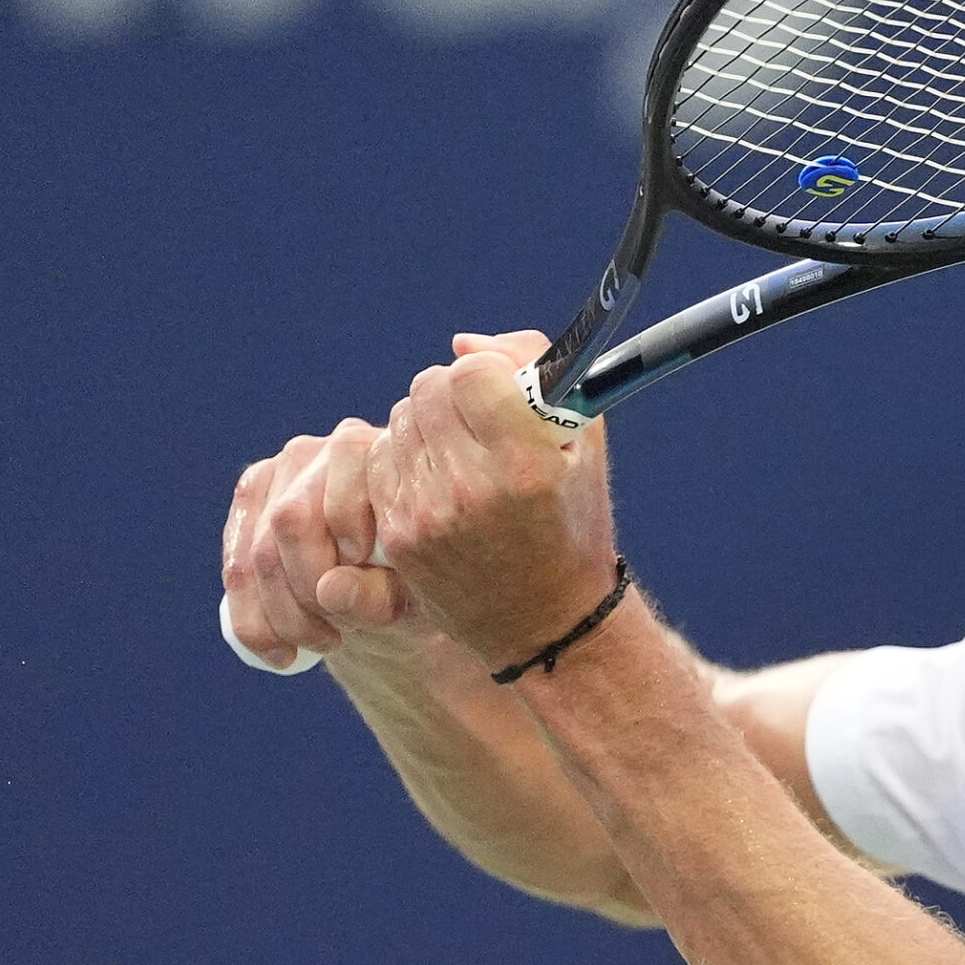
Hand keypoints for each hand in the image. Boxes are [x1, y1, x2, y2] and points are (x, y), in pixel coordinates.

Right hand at [223, 416, 413, 670]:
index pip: (341, 483)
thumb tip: (329, 590)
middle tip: (335, 638)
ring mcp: (276, 475)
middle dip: (306, 592)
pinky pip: (235, 570)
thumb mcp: (417, 593)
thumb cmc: (415, 583)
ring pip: (255, 552)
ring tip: (315, 648)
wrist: (387, 592)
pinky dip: (252, 621)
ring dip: (279, 615)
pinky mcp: (249, 507)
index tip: (366, 592)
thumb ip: (384, 591)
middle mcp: (320, 452)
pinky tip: (278, 654)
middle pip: (289, 521)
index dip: (345, 536)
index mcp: (375, 452)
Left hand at [368, 330, 619, 672]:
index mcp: (526, 463)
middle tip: (480, 419)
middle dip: (454, 394)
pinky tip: (439, 481)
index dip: (485, 372)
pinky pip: (381, 463)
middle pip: (428, 389)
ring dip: (427, 425)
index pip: (469, 373)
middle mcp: (473, 488)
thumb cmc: (573, 520)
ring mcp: (429, 515)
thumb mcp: (583, 443)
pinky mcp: (400, 536)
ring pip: (399, 421)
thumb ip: (534, 372)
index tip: (502, 391)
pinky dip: (406, 460)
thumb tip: (460, 344)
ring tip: (463, 454)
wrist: (548, 620)